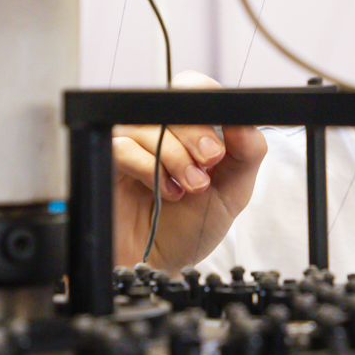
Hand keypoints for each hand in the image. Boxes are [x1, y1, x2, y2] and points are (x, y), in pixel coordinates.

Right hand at [112, 71, 267, 272]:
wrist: (160, 266)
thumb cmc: (189, 227)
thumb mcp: (232, 191)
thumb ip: (247, 154)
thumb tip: (247, 122)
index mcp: (188, 128)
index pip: (193, 88)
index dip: (207, 105)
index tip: (222, 143)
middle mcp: (158, 130)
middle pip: (172, 104)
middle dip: (196, 135)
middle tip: (209, 164)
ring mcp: (131, 143)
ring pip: (150, 126)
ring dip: (175, 157)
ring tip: (189, 188)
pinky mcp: (107, 160)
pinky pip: (125, 147)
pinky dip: (150, 168)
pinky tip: (165, 192)